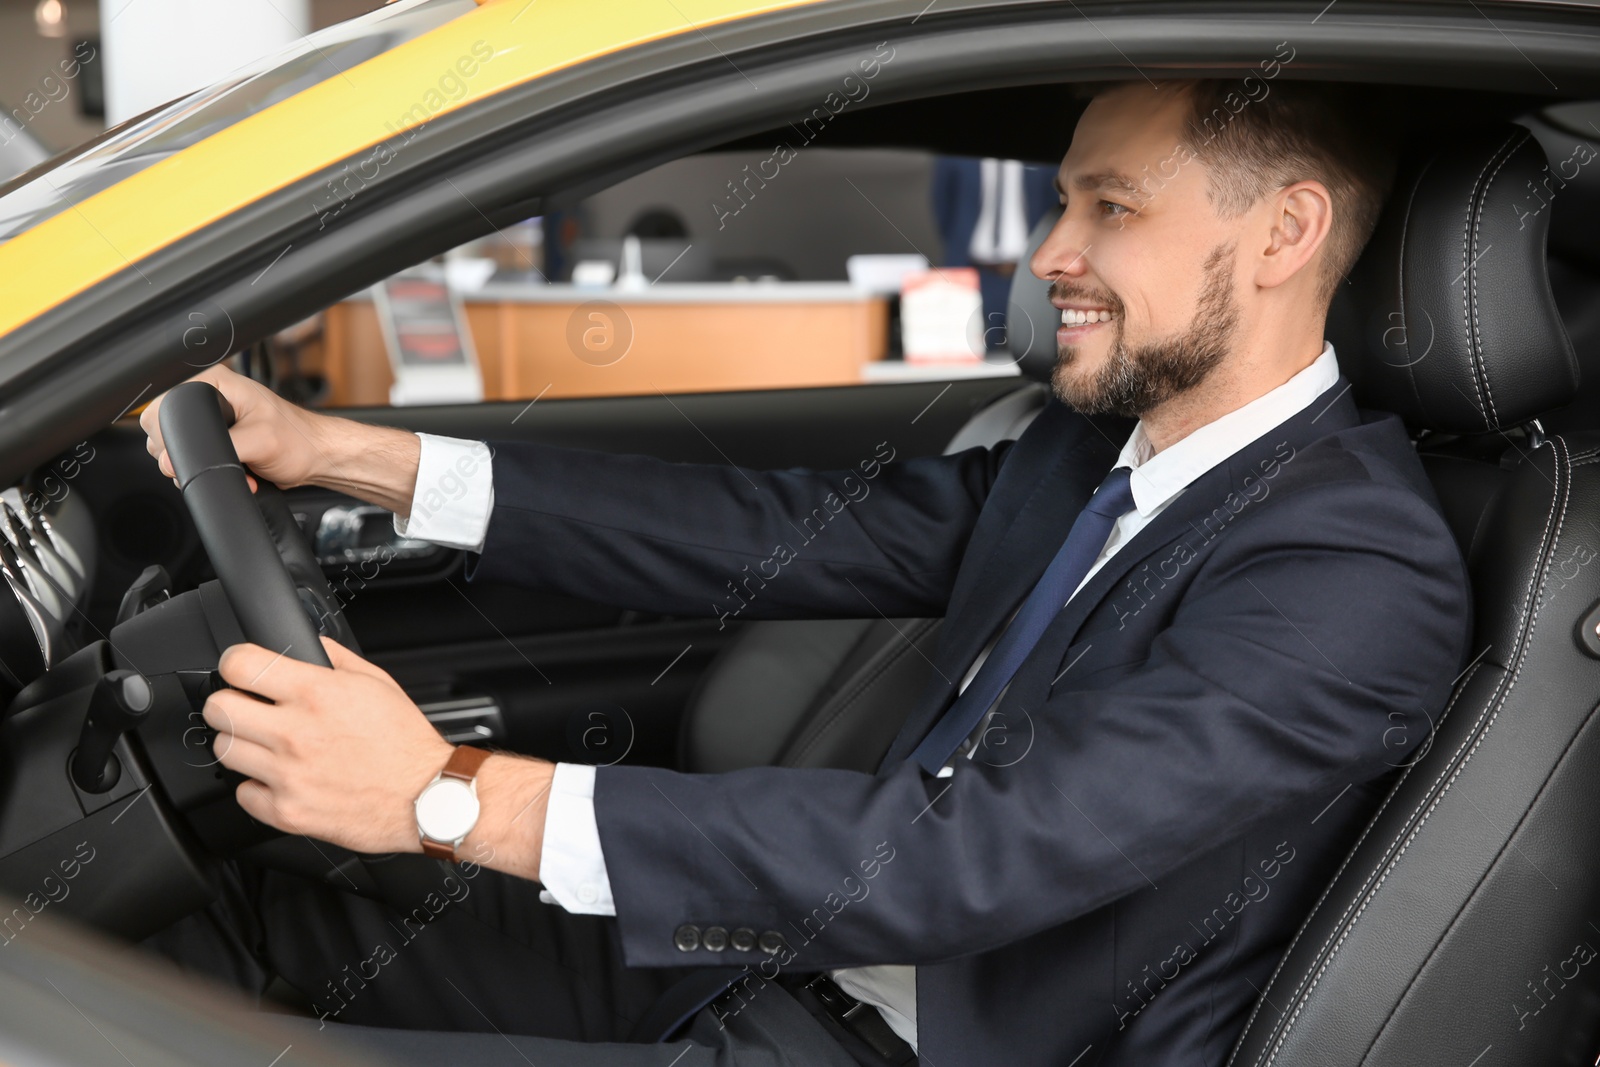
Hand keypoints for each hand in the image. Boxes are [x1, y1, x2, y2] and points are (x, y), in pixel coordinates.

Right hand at [140, 365, 334, 492]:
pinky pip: (194, 458)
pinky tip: (238, 472)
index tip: (188, 451)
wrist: (316, 457)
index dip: (168, 432)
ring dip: (202, 466)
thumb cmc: (298, 440)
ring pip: (176, 448)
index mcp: (215, 382)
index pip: (164, 403)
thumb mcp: (259, 442)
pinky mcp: (216, 438)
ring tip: (237, 467)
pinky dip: (211, 471)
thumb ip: (216, 449)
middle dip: (187, 454)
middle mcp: (208, 395)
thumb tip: (174, 461)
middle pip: (163, 428)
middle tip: (222, 461)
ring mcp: (210, 418)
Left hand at [205, 636, 554, 873]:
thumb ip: (334, 657)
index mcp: (317, 693)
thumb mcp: (378, 682)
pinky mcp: (286, 811)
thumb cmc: (405, 743)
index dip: (236, 664)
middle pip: (218, 708)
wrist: (425, 796)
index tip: (242, 671)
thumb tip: (306, 645)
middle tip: (247, 709)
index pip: (239, 664)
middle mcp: (295, 732)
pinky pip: (242, 794)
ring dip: (241, 744)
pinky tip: (280, 779)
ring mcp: (287, 774)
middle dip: (230, 702)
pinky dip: (257, 787)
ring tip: (266, 746)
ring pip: (224, 750)